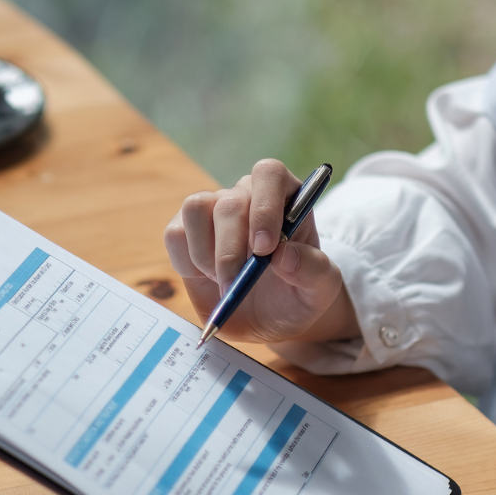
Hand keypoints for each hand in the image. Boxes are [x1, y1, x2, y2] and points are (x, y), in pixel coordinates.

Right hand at [163, 159, 354, 343]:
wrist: (270, 319)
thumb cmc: (298, 296)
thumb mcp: (321, 290)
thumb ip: (313, 271)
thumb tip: (284, 255)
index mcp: (287, 197)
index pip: (270, 174)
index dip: (264, 207)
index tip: (265, 249)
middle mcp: (247, 196)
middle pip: (229, 202)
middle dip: (230, 249)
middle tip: (236, 285)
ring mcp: (213, 211)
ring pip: (195, 208)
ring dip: (205, 254)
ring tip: (225, 282)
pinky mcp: (186, 232)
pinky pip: (175, 234)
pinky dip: (187, 262)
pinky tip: (207, 279)